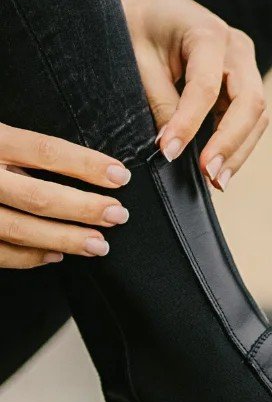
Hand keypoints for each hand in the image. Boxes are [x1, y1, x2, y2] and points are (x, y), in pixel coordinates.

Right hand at [0, 123, 130, 267]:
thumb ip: (27, 144)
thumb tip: (89, 162)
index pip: (44, 150)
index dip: (86, 165)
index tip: (121, 176)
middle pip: (38, 197)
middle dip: (84, 209)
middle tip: (119, 215)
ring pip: (19, 229)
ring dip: (64, 240)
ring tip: (99, 245)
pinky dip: (28, 257)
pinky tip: (55, 255)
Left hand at [96, 0, 266, 190]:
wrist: (150, 3)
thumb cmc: (138, 25)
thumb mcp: (137, 58)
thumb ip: (158, 98)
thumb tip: (173, 146)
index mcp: (209, 34)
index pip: (206, 87)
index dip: (188, 124)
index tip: (167, 153)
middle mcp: (238, 48)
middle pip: (250, 103)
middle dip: (231, 143)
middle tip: (210, 176)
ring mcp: (246, 64)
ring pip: (258, 114)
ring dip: (240, 149)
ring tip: (218, 180)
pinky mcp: (244, 81)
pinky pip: (251, 117)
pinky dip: (239, 142)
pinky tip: (222, 165)